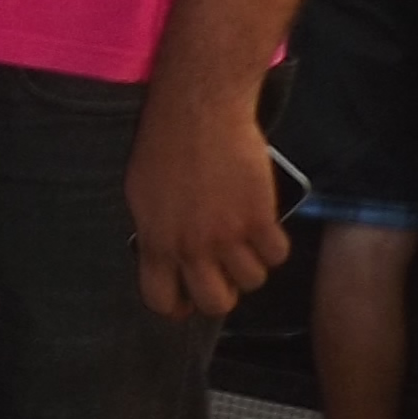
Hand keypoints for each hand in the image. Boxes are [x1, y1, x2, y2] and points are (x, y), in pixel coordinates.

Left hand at [125, 81, 286, 321]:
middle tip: (223, 275)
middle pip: (214, 303)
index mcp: (156, 242)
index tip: (186, 301)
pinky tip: (265, 229)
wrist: (199, 112)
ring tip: (245, 244)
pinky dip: (274, 246)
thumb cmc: (164, 145)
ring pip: (251, 281)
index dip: (176, 306)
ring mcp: (228, 235)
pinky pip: (277, 255)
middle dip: (221, 294)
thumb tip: (163, 256)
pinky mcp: (260, 218)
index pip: (161, 300)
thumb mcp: (141, 195)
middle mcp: (192, 246)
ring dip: (251, 267)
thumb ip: (154, 233)